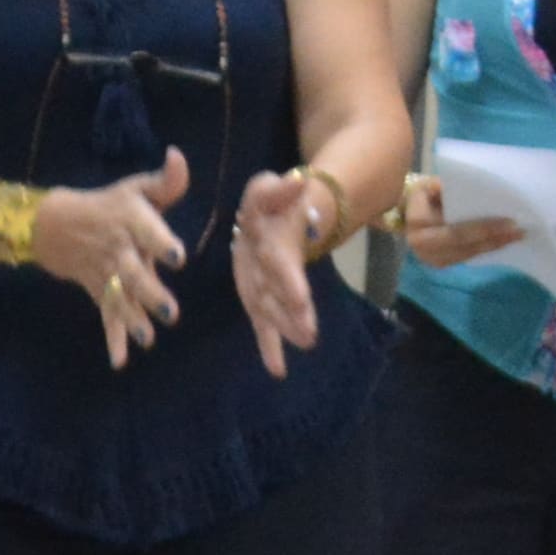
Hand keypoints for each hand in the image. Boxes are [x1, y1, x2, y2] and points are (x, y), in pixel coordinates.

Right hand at [44, 149, 187, 367]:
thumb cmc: (108, 205)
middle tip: (170, 311)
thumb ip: (165, 181)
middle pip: (134, 273)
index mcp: (131, 220)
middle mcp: (118, 249)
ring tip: (147, 339)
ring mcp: (107, 274)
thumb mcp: (135, 188)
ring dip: (132, 320)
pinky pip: (107, 316)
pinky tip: (120, 361)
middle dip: (149, 293)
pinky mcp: (100, 291)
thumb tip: (178, 156)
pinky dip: (112, 339)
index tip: (176, 257)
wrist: (55, 225)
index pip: (147, 231)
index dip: (161, 243)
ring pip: (120, 298)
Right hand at [226, 169, 335, 376]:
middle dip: (288, 312)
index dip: (285, 279)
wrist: (262, 217)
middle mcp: (247, 260)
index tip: (302, 301)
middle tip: (308, 332)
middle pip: (269, 289)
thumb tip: (298, 184)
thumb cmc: (269, 202)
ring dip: (286, 328)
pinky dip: (268, 347)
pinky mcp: (255, 298)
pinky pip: (261, 323)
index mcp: (252, 232)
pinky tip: (278, 370)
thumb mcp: (270, 187)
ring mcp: (249, 281)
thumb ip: (280, 188)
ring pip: (268, 308)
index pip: (271, 255)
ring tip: (308, 343)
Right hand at [392, 173, 525, 273]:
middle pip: (465, 245)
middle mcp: (422, 247)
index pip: (456, 230)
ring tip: (517, 236)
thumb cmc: (422, 196)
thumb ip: (445, 187)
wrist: (405, 214)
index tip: (508, 221)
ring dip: (494, 245)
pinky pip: (468, 256)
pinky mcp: (441, 263)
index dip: (483, 228)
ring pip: (468, 253)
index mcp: (419, 224)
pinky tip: (504, 241)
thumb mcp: (428, 185)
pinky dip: (487, 248)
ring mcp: (432, 258)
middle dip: (494, 239)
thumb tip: (467, 187)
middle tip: (519, 231)